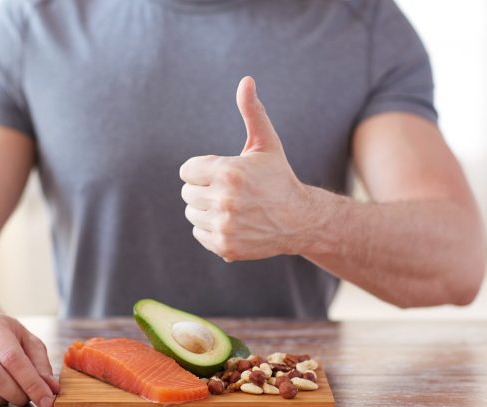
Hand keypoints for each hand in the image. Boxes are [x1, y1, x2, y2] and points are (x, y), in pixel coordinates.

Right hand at [0, 310, 59, 406]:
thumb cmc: (5, 336)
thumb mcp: (27, 340)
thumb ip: (41, 364)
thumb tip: (52, 389)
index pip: (13, 359)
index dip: (32, 383)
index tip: (47, 401)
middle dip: (17, 394)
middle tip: (29, 399)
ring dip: (1, 400)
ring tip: (13, 395)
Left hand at [180, 76, 310, 261]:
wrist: (299, 220)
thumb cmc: (278, 178)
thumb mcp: (266, 143)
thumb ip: (252, 112)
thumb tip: (246, 80)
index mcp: (229, 172)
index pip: (187, 171)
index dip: (203, 170)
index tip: (221, 173)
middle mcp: (224, 200)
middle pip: (187, 192)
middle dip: (204, 189)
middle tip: (228, 191)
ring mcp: (224, 225)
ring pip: (191, 213)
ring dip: (206, 209)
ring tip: (231, 206)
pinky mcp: (224, 246)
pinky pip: (198, 233)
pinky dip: (210, 228)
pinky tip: (232, 222)